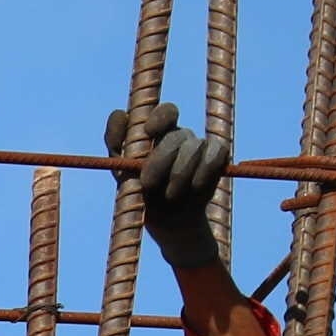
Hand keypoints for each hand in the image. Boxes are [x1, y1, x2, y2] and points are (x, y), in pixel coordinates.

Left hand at [104, 101, 231, 252]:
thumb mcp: (123, 175)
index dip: (156, 117)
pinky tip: (194, 187)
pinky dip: (203, 172)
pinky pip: (215, 152)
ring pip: (193, 146)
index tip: (148, 132)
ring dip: (179, 174)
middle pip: (174, 134)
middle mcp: (176, 134)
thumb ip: (118, 147)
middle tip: (148, 184)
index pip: (158, 112)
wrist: (169, 224)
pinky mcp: (216, 155)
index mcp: (153, 135)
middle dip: (160, 160)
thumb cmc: (142, 196)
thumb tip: (120, 115)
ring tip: (170, 195)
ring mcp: (197, 143)